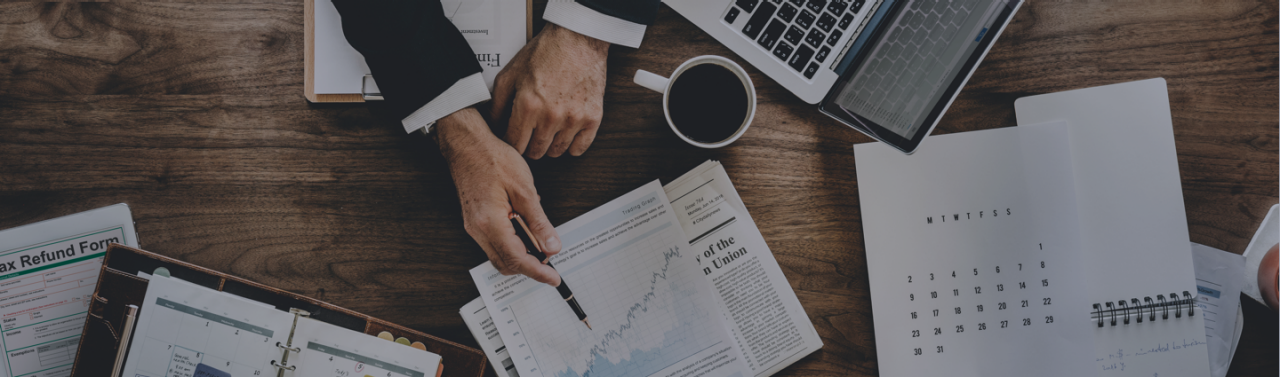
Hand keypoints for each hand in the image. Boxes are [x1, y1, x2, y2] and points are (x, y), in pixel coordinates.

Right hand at [437, 107, 562, 285]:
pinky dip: (512, 244)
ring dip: (521, 255)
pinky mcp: (474, 221)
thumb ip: (538, 222)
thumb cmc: (492, 159)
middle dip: (530, 267)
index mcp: (490, 223)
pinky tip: (525, 228)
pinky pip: (494, 243)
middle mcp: (478, 230)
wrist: (467, 144)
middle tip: (551, 260)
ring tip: (540, 242)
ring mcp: (474, 227)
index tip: (553, 278)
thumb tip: (551, 246)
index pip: (517, 259)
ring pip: (499, 256)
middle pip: (506, 264)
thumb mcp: (524, 189)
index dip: (538, 272)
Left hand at [490, 23, 608, 158]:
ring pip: (556, 152)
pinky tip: (566, 134)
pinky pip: (579, 148)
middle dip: (529, 145)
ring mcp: (573, 119)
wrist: (578, 39)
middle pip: (535, 151)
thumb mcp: (511, 73)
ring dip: (550, 145)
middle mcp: (550, 116)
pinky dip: (571, 146)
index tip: (513, 138)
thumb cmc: (545, 52)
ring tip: (548, 131)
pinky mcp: (592, 118)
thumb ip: (498, 103)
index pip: (514, 144)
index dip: (511, 143)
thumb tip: (493, 125)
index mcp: (528, 105)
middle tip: (530, 134)